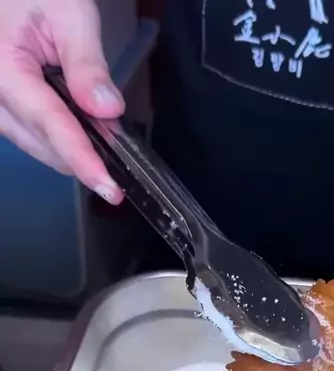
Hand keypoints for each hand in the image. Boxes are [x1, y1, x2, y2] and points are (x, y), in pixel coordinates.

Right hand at [0, 0, 123, 201]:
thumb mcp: (70, 13)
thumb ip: (87, 65)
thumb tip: (107, 110)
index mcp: (3, 71)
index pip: (50, 124)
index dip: (83, 159)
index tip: (108, 185)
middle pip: (46, 145)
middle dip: (85, 151)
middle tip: (118, 135)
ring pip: (41, 147)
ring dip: (75, 145)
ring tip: (99, 123)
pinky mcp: (4, 111)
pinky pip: (35, 137)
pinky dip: (63, 136)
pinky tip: (81, 123)